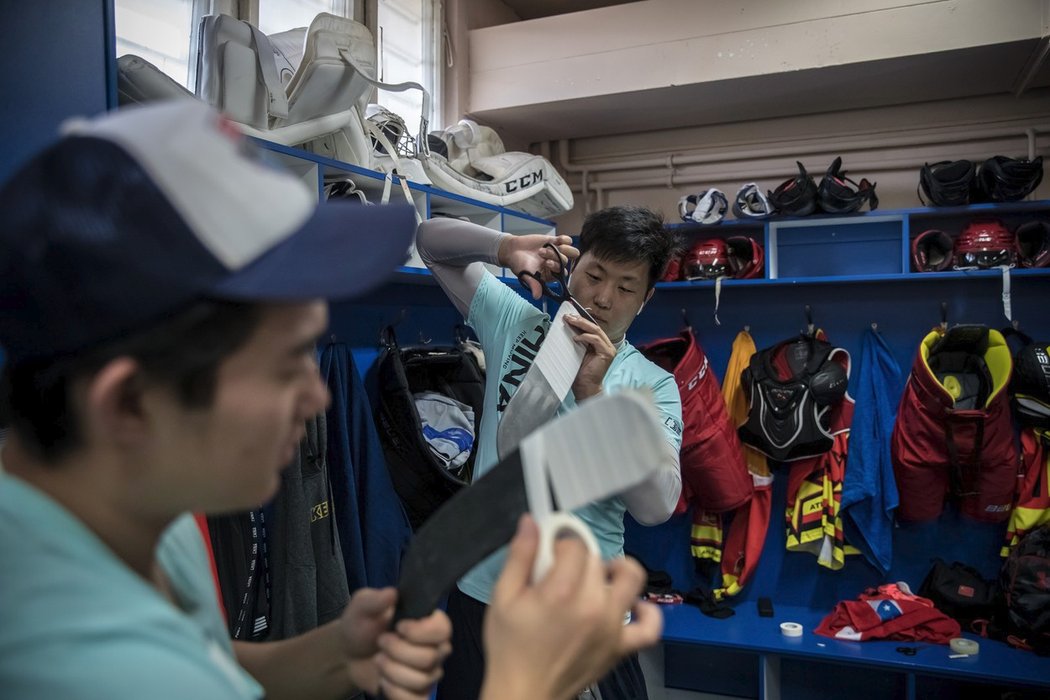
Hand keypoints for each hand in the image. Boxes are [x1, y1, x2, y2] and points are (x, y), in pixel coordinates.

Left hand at [339, 588, 451, 699]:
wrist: (349, 653)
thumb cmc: (362, 624)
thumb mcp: (362, 606)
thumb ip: (375, 599)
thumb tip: (392, 593)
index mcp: (428, 622)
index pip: (443, 629)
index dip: (421, 632)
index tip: (399, 627)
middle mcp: (435, 647)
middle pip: (430, 658)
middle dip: (397, 652)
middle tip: (381, 642)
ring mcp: (429, 672)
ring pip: (421, 680)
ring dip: (392, 671)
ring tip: (378, 660)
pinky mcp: (418, 693)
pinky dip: (396, 693)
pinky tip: (384, 682)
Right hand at [481, 516, 661, 699]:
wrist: (524, 694)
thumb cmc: (510, 648)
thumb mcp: (503, 597)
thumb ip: (519, 556)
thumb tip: (532, 523)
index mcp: (561, 593)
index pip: (575, 544)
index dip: (560, 543)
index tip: (548, 554)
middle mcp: (593, 607)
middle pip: (597, 559)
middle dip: (578, 559)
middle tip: (560, 573)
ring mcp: (612, 628)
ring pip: (630, 578)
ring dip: (614, 571)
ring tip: (595, 579)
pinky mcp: (622, 647)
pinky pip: (651, 626)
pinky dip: (647, 612)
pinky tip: (629, 605)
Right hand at [498, 234, 578, 298]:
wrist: (513, 250)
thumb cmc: (519, 265)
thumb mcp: (526, 275)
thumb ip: (534, 284)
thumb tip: (537, 297)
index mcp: (552, 275)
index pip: (562, 273)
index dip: (556, 268)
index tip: (546, 263)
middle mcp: (557, 265)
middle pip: (566, 261)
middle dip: (555, 256)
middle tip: (541, 253)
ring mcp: (557, 253)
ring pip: (572, 252)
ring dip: (562, 248)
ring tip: (548, 246)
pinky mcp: (556, 242)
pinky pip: (568, 241)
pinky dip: (564, 240)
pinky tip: (555, 240)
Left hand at [564, 313, 615, 400]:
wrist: (585, 388)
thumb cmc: (580, 372)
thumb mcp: (577, 352)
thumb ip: (577, 340)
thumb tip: (568, 327)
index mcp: (600, 344)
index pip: (592, 328)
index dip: (582, 319)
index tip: (569, 315)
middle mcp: (606, 345)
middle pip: (594, 327)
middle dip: (580, 320)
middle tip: (568, 316)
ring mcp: (608, 349)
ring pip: (596, 331)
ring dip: (582, 325)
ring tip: (570, 321)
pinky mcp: (607, 354)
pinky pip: (597, 340)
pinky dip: (585, 337)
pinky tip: (575, 338)